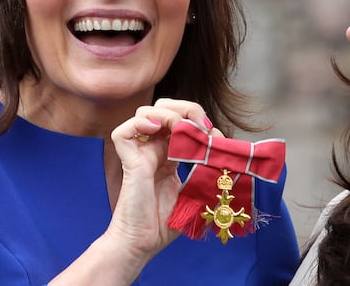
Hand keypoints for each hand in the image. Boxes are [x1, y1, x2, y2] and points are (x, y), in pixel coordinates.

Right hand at [106, 99, 218, 259]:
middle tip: (201, 125)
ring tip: (181, 129)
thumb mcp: (197, 192)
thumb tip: (226, 151)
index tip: (214, 135)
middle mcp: (154, 148)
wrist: (143, 244)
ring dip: (168, 114)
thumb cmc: (165, 223)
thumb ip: (209, 171)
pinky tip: (156, 130)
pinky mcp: (128, 161)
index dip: (198, 119)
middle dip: (186, 108)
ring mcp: (140, 153)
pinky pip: (123, 132)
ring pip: (145, 112)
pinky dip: (139, 123)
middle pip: (164, 107)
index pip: (182, 119)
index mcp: (170, 153)